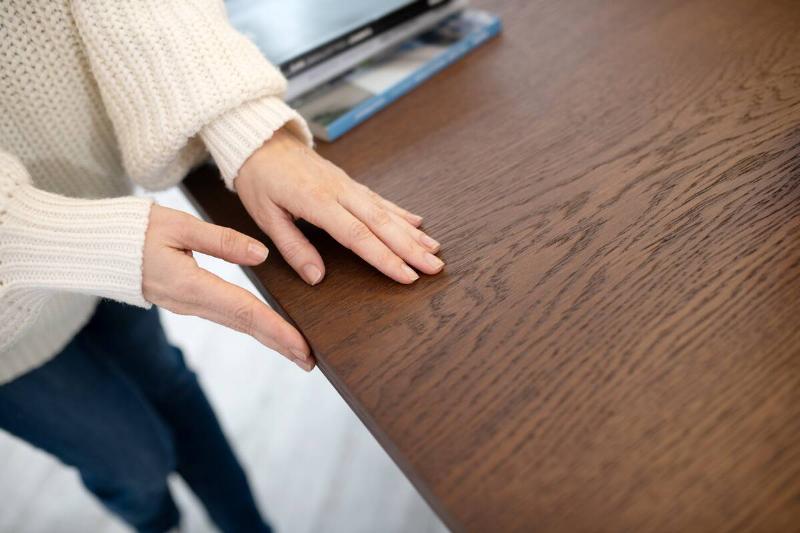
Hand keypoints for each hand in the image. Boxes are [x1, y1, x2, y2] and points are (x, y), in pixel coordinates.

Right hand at [142, 204, 313, 371]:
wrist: (95, 247)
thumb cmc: (134, 231)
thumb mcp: (178, 226)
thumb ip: (221, 240)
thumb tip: (261, 255)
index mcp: (192, 286)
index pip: (245, 311)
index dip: (277, 329)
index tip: (302, 346)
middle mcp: (191, 302)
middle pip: (245, 325)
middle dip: (280, 343)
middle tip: (311, 361)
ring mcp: (187, 304)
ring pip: (236, 323)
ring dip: (268, 336)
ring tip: (296, 349)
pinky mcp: (186, 300)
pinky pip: (225, 316)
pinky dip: (250, 324)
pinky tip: (265, 328)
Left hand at [235, 128, 443, 284]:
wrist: (260, 139)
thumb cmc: (259, 178)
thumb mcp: (265, 216)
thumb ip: (293, 247)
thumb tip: (316, 277)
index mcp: (317, 202)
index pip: (357, 236)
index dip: (384, 258)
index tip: (406, 276)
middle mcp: (339, 192)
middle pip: (382, 224)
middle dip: (411, 249)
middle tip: (435, 268)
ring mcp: (347, 185)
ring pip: (386, 211)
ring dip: (412, 233)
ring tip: (435, 251)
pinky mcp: (348, 182)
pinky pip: (380, 199)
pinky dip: (401, 212)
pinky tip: (418, 223)